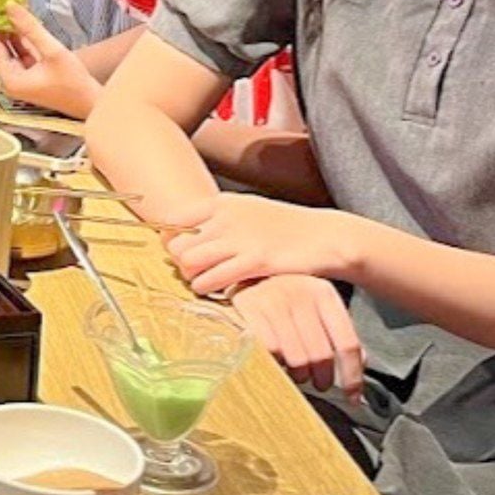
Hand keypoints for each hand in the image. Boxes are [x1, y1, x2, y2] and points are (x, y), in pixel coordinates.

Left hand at [0, 1, 100, 118]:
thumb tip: (9, 5)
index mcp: (9, 79)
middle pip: (0, 48)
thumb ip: (29, 28)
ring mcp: (19, 79)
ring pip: (11, 49)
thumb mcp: (52, 51)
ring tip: (7, 6)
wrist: (92, 104)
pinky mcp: (29, 76)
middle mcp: (9, 81)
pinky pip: (21, 54)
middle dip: (0, 26)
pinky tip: (22, 23)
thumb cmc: (74, 82)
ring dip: (11, 31)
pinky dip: (22, 41)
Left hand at [167, 193, 366, 298]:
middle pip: (177, 244)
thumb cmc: (283, 228)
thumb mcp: (246, 211)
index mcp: (221, 203)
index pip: (173, 219)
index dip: (169, 240)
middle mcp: (225, 218)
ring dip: (189, 276)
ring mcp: (240, 239)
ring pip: (189, 261)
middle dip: (178, 263)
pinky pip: (214, 277)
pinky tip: (211, 291)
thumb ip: (217, 220)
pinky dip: (206, 287)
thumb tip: (184, 235)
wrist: (325, 236)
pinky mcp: (256, 261)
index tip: (176, 252)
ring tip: (199, 283)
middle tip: (189, 273)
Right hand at [232, 275, 366, 397]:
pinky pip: (269, 352)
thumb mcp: (312, 307)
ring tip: (296, 374)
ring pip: (296, 357)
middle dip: (321, 378)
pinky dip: (274, 364)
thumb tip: (359, 368)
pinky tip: (275, 363)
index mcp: (323, 292)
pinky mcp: (248, 306)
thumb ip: (335, 333)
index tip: (352, 397)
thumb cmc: (279, 298)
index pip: (347, 343)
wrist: (235, 273)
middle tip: (317, 383)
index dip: (352, 376)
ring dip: (298, 375)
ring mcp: (273, 298)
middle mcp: (300, 291)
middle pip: (321, 354)